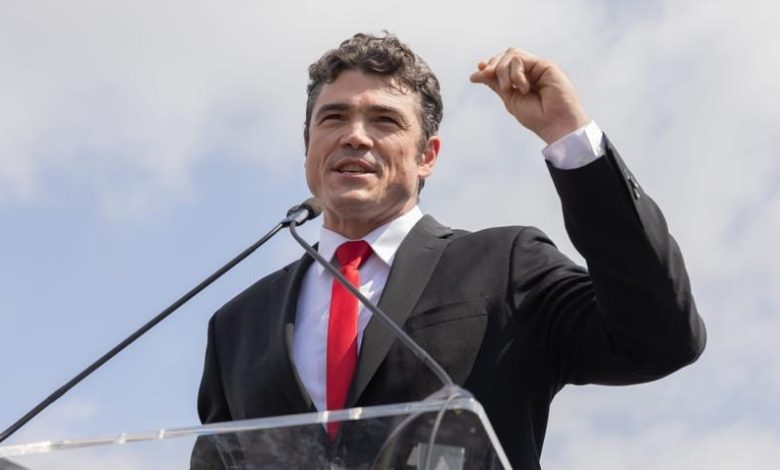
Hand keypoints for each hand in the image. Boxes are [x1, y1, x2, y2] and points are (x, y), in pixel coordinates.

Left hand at [470, 48, 589, 143]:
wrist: (556, 124)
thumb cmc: (537, 117)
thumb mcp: (510, 99)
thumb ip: (496, 84)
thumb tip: (476, 73)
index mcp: (522, 80)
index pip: (503, 65)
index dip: (489, 66)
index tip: (476, 74)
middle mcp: (531, 71)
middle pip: (506, 56)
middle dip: (493, 66)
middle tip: (487, 76)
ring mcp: (538, 67)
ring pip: (512, 54)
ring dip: (503, 70)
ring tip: (508, 88)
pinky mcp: (546, 65)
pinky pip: (521, 59)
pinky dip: (515, 73)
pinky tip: (523, 87)